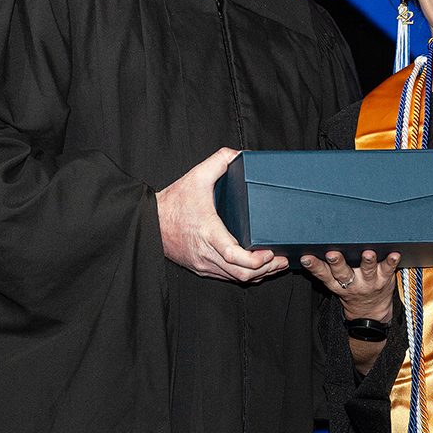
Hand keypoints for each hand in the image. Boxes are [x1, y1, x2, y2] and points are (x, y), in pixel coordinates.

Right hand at [155, 147, 287, 282]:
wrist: (148, 222)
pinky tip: (257, 268)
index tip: (270, 252)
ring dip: (258, 274)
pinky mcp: (201, 268)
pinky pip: (227, 277)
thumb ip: (219, 160)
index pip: (234, 256)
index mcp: (208, 233)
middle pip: (241, 274)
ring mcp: (204, 264)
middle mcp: (207, 253)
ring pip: (235, 278)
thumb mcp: (196, 175)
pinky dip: (244, 275)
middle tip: (283, 259)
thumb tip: (240, 154)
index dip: (256, 260)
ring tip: (276, 264)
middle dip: (266, 269)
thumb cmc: (173, 202)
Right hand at [301, 250, 400, 321]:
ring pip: (367, 271)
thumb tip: (319, 244)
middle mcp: (352, 283)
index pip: (323, 274)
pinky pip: (388, 270)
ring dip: (367, 262)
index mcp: (337, 284)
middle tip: (333, 254)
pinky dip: (391, 262)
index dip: (314, 266)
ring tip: (367, 254)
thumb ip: (330, 268)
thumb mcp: (337, 284)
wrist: (371, 314)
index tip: (306, 258)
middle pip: (343, 273)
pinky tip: (394, 255)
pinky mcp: (384, 280)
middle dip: (337, 263)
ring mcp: (369, 282)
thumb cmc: (353, 292)